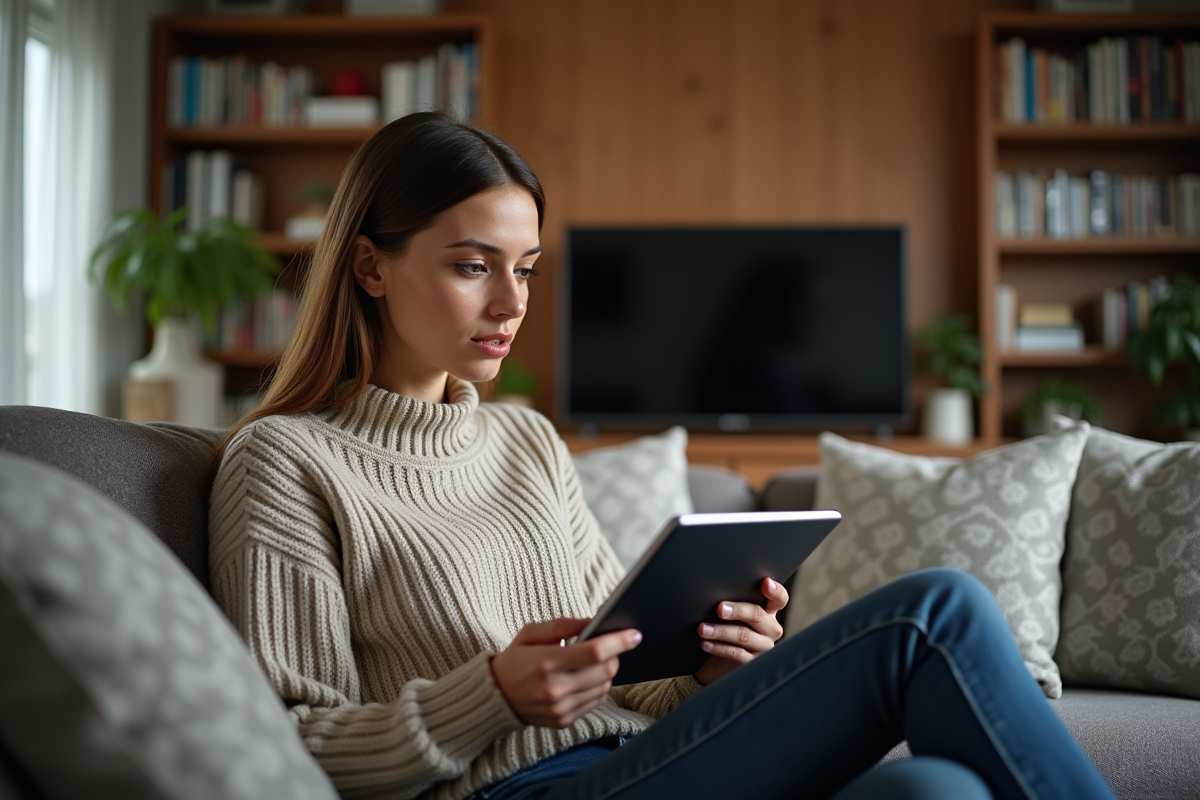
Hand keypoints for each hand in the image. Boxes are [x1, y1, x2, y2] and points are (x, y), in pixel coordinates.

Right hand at [491, 617, 641, 727]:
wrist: (494, 697)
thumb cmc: (513, 660)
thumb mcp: (530, 633)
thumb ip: (561, 625)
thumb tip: (592, 621)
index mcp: (546, 662)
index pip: (595, 652)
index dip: (619, 642)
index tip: (634, 634)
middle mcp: (555, 689)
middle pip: (605, 671)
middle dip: (614, 656)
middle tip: (609, 647)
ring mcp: (560, 708)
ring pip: (604, 688)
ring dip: (606, 673)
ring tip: (593, 664)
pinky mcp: (563, 721)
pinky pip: (594, 702)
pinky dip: (596, 688)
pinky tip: (584, 679)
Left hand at [694, 577, 787, 685]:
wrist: (718, 662)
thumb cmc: (727, 628)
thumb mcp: (733, 615)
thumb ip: (734, 603)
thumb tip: (717, 593)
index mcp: (769, 612)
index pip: (779, 599)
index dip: (775, 591)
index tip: (766, 582)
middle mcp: (770, 629)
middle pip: (758, 615)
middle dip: (737, 610)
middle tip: (719, 609)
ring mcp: (763, 647)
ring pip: (744, 635)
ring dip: (721, 631)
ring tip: (702, 628)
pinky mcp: (751, 663)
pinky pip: (736, 653)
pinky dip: (718, 647)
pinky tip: (705, 643)